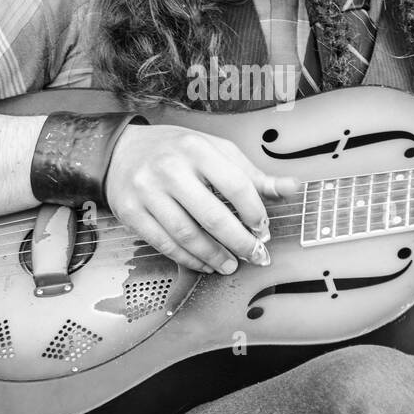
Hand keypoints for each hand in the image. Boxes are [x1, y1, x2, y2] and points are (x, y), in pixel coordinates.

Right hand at [105, 122, 300, 274]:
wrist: (120, 151)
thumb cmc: (175, 151)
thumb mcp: (215, 151)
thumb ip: (253, 174)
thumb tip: (292, 188)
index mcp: (196, 148)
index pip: (236, 185)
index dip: (255, 212)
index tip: (264, 230)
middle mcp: (170, 168)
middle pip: (213, 216)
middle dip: (240, 242)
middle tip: (256, 256)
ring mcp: (147, 191)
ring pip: (187, 235)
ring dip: (214, 256)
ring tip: (230, 265)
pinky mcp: (130, 212)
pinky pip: (164, 244)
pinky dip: (188, 259)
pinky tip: (204, 263)